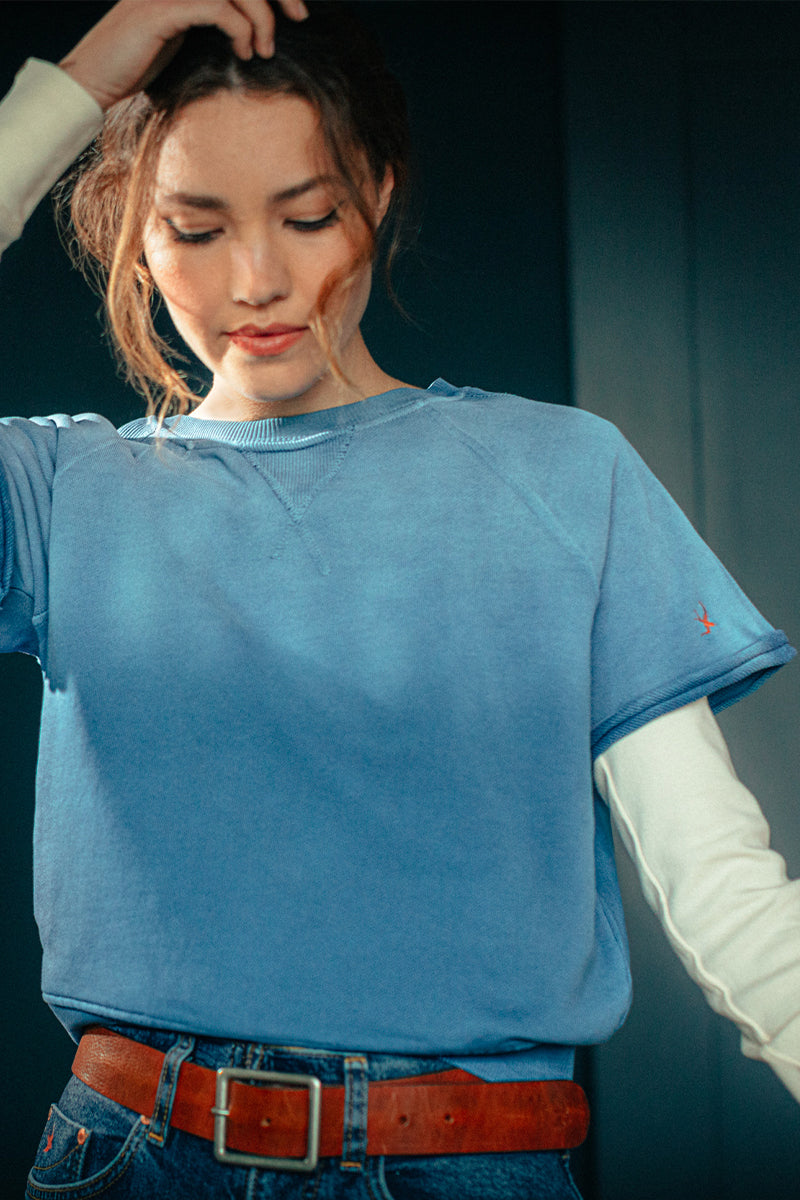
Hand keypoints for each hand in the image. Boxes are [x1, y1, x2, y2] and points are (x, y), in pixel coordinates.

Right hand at [58, 0, 308, 110]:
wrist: (93, 81)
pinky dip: (240, 28)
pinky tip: (244, 50)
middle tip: (299, 17)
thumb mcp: (184, 39)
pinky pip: (218, 7)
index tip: (294, 8)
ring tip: (265, 47)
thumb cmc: (138, 66)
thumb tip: (255, 29)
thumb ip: (212, 22)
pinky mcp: (163, 9)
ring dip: (261, 14)